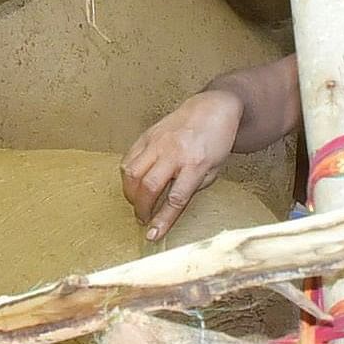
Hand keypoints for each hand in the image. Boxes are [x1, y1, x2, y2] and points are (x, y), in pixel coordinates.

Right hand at [121, 88, 243, 241]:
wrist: (212, 108)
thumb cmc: (216, 142)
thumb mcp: (213, 171)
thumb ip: (191, 189)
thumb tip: (167, 209)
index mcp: (196, 164)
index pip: (175, 199)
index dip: (162, 220)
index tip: (152, 235)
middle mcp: (174, 153)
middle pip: (148, 186)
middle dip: (141, 208)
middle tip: (142, 218)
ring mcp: (158, 142)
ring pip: (131, 172)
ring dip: (130, 193)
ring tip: (137, 201)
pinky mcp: (147, 135)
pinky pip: (128, 158)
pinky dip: (127, 175)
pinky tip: (134, 182)